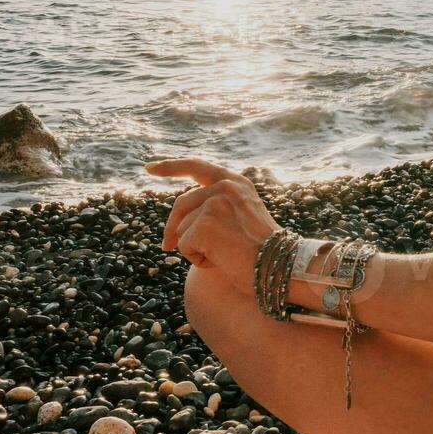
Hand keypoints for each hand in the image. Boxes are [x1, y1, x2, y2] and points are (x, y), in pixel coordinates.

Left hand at [146, 157, 276, 292]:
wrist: (281, 266)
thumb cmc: (263, 251)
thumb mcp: (241, 217)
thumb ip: (214, 209)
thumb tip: (174, 229)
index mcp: (236, 182)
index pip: (197, 167)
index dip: (171, 167)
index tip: (150, 168)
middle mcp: (224, 187)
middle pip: (181, 205)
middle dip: (171, 228)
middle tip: (166, 246)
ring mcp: (214, 203)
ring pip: (182, 229)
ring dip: (195, 248)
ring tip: (225, 255)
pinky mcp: (204, 224)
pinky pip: (184, 246)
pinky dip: (197, 259)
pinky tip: (221, 260)